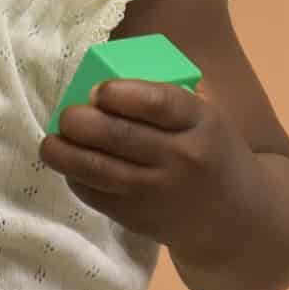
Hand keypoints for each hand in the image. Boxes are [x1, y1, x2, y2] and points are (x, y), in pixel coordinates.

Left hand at [39, 79, 259, 250]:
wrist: (238, 218)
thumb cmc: (213, 152)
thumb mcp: (207, 117)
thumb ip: (168, 97)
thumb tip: (107, 70)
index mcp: (201, 121)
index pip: (158, 103)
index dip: (121, 94)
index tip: (98, 90)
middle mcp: (181, 157)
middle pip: (119, 136)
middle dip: (81, 122)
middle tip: (66, 115)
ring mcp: (159, 192)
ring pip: (101, 170)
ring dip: (65, 154)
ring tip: (51, 143)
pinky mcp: (141, 219)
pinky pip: (98, 196)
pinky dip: (77, 180)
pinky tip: (70, 167)